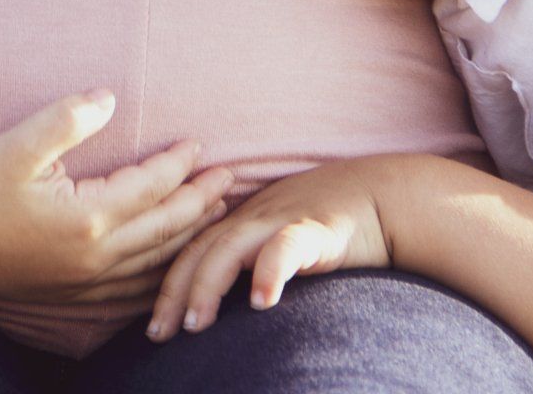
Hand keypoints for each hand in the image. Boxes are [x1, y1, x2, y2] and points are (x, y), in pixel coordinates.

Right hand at [0, 90, 232, 302]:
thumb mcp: (17, 144)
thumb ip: (66, 118)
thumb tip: (109, 97)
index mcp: (87, 216)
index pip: (152, 186)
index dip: (179, 163)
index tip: (198, 144)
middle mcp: (97, 255)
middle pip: (167, 227)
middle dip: (202, 201)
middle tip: (229, 179)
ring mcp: (89, 282)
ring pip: (157, 261)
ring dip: (190, 235)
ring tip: (214, 215)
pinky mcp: (78, 297)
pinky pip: (136, 289)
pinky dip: (164, 273)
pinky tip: (174, 264)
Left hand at [149, 161, 390, 338]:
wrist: (382, 197)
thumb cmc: (328, 224)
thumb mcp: (278, 236)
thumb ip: (250, 261)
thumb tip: (220, 310)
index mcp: (241, 221)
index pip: (190, 250)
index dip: (166, 286)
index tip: (151, 327)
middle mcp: (252, 218)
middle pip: (199, 251)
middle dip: (173, 293)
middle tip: (158, 335)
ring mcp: (281, 219)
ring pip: (229, 249)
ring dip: (206, 287)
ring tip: (194, 325)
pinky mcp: (315, 229)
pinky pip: (285, 248)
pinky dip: (268, 272)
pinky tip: (262, 303)